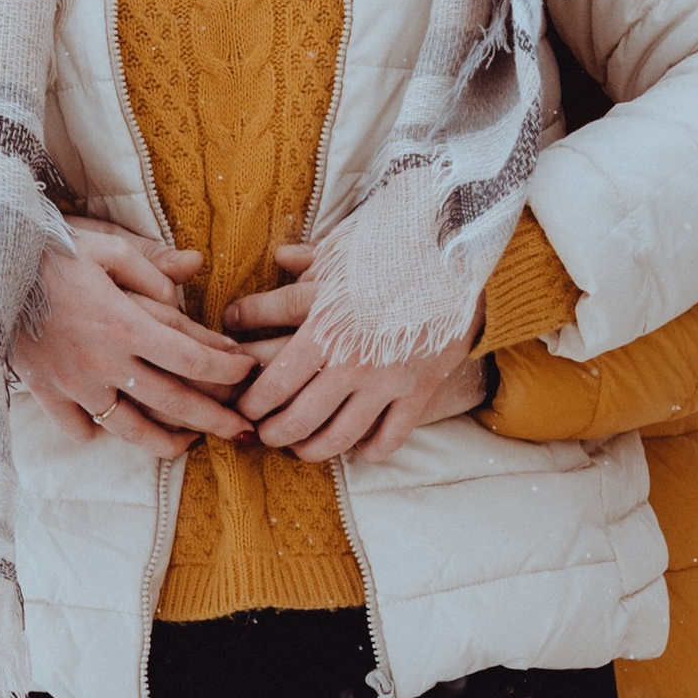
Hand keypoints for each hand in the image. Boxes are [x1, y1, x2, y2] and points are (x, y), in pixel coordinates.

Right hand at [10, 222, 259, 455]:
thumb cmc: (46, 248)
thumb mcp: (103, 246)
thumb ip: (151, 265)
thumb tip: (196, 268)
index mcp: (125, 324)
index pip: (193, 358)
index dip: (227, 369)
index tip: (247, 371)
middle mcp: (104, 363)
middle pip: (174, 403)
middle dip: (216, 420)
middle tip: (244, 432)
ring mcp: (74, 384)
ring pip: (129, 429)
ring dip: (165, 443)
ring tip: (186, 446)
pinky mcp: (45, 392)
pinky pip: (78, 426)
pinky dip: (97, 430)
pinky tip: (111, 424)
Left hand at [225, 243, 487, 462]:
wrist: (456, 251)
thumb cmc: (392, 247)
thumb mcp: (342, 249)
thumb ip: (306, 262)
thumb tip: (276, 258)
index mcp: (321, 324)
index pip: (269, 376)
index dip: (248, 396)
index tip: (241, 400)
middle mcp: (349, 359)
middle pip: (296, 416)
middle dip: (271, 432)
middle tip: (261, 432)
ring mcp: (385, 380)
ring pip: (337, 437)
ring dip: (310, 449)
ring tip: (298, 447)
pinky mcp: (418, 390)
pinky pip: (390, 438)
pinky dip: (370, 450)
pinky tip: (358, 446)